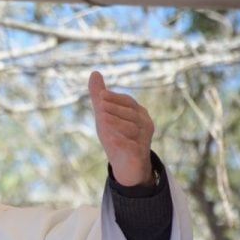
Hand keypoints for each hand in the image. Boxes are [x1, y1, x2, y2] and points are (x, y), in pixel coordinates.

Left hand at [88, 71, 154, 186]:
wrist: (126, 166)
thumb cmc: (116, 136)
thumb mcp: (105, 115)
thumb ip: (100, 96)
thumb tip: (94, 72)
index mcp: (138, 113)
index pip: (128, 101)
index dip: (115, 98)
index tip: (100, 96)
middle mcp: (145, 124)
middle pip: (131, 113)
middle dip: (115, 109)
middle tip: (100, 106)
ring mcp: (144, 139)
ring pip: (132, 128)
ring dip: (117, 123)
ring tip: (102, 120)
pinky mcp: (139, 155)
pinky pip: (132, 147)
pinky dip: (121, 141)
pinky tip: (110, 138)